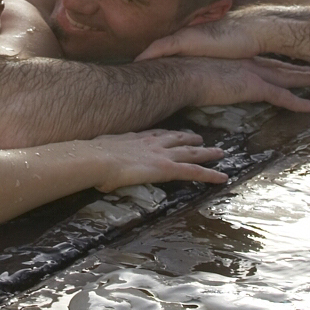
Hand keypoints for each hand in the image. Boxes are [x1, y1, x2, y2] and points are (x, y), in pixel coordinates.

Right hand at [86, 127, 226, 190]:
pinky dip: (210, 175)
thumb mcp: (94, 152)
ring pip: (191, 152)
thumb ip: (97, 154)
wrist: (95, 159)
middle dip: (189, 137)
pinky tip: (222, 178)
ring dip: (206, 152)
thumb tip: (86, 159)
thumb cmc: (90, 158)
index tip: (173, 132)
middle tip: (200, 137)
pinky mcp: (168, 169)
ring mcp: (161, 155)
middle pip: (176, 138)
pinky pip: (195, 172)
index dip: (166, 134)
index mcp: (134, 139)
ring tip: (219, 152)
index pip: (155, 134)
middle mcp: (151, 143)